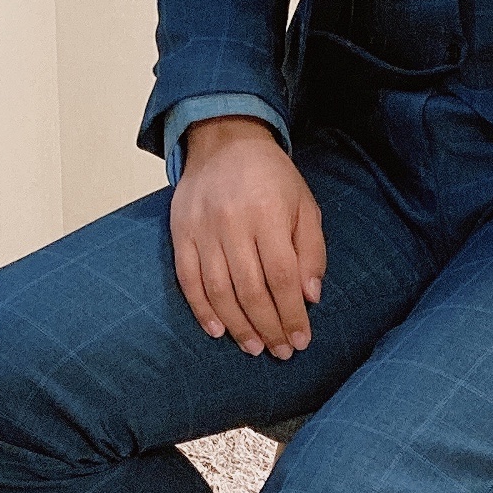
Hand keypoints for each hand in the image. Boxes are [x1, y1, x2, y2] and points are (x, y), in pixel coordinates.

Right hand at [169, 116, 326, 359]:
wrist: (224, 140)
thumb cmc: (271, 177)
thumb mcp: (304, 205)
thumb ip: (311, 250)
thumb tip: (310, 297)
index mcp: (270, 214)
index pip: (283, 278)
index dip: (292, 314)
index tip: (301, 340)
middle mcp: (234, 223)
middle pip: (252, 290)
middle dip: (269, 327)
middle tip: (281, 351)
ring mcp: (203, 229)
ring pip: (219, 290)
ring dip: (238, 326)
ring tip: (254, 347)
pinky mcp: (180, 233)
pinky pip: (188, 279)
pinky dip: (202, 309)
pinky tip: (217, 330)